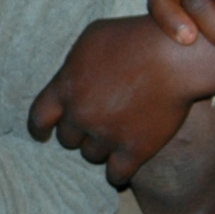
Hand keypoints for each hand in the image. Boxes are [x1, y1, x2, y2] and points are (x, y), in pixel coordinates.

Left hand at [30, 16, 214, 185]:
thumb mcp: (93, 38)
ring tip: (116, 133)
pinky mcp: (134, 150)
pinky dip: (117, 173)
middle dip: (79, 131)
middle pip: (68, 138)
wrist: (175, 56)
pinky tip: (122, 168)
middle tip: (97, 121)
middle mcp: (81, 115)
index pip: (39, 117)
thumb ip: (74, 64)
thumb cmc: (136, 38)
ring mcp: (107, 135)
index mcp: (66, 87)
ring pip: (92, 155)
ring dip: (100, 147)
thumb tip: (68, 80)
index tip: (43, 134)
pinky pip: (116, 175)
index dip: (39, 128)